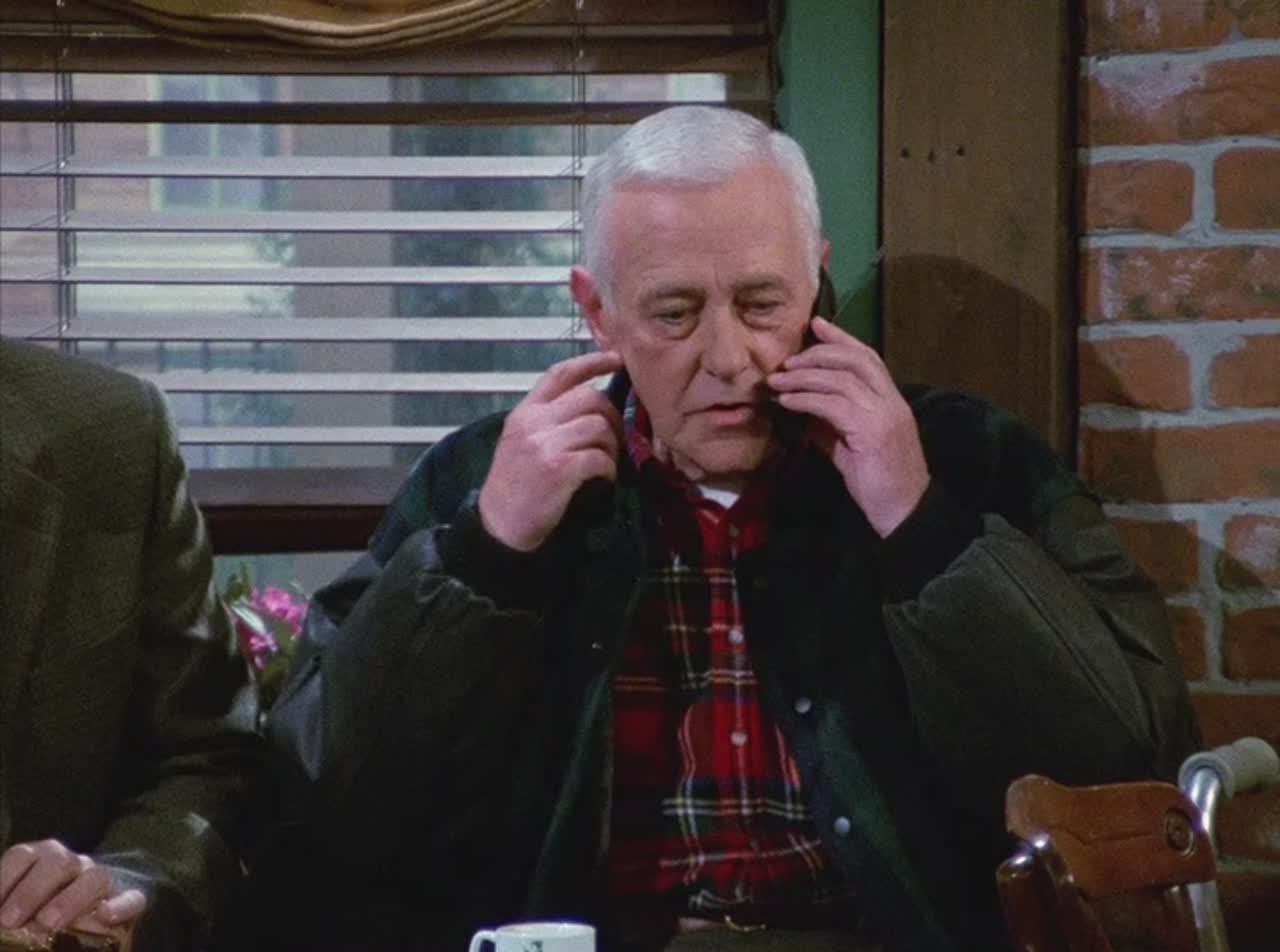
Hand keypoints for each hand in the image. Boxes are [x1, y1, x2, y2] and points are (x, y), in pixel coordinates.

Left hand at [1, 841, 143, 950]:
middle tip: (9, 920)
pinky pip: (132, 898)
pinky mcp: (131, 901)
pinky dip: (120, 906)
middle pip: (57, 862)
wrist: (102, 910)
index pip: (23, 855)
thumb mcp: (24, 905)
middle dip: (31, 891)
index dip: (5, 877)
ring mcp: (106, 882)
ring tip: (49, 923)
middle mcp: (75, 865)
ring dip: (70, 899)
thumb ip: (10, 906)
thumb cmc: (49, 910)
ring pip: (95, 877)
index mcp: (44, 861)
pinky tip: (106, 915)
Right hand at [478, 349, 624, 550]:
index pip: (560, 374)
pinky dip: (608, 470)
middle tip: (612, 440)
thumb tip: (593, 406)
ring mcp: (544, 444)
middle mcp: (533, 422)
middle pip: (590, 397)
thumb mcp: (521, 443)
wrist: (499, 527)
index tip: (617, 359)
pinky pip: (599, 457)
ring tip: (603, 465)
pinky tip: (600, 481)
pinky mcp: (558, 469)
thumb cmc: (515, 487)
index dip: (592, 361)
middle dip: (611, 417)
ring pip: (599, 426)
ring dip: (611, 447)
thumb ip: (548, 420)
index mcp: (524, 412)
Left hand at [767, 316, 928, 536]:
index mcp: (891, 401)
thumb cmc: (878, 482)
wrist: (902, 513)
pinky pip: (833, 405)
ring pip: (841, 380)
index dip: (842, 338)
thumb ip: (830, 423)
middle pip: (855, 359)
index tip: (817, 324)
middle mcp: (891, 402)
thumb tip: (802, 407)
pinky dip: (806, 399)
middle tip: (787, 361)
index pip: (868, 357)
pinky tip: (787, 402)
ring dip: (804, 377)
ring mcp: (884, 415)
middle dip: (818, 353)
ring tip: (777, 381)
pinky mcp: (871, 433)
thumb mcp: (849, 447)